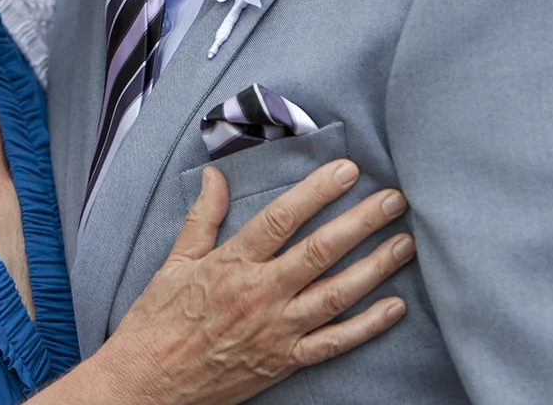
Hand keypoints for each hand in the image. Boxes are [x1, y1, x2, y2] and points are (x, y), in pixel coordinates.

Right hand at [77, 159, 412, 404]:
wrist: (147, 382)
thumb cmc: (157, 321)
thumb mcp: (175, 262)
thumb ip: (203, 217)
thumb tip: (216, 176)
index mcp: (232, 264)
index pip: (282, 218)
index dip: (318, 191)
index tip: (348, 170)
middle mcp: (259, 294)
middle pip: (320, 251)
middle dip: (361, 222)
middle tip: (394, 199)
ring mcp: (275, 330)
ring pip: (336, 294)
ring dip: (375, 267)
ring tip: (404, 244)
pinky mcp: (283, 361)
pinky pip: (334, 343)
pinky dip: (367, 326)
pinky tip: (394, 307)